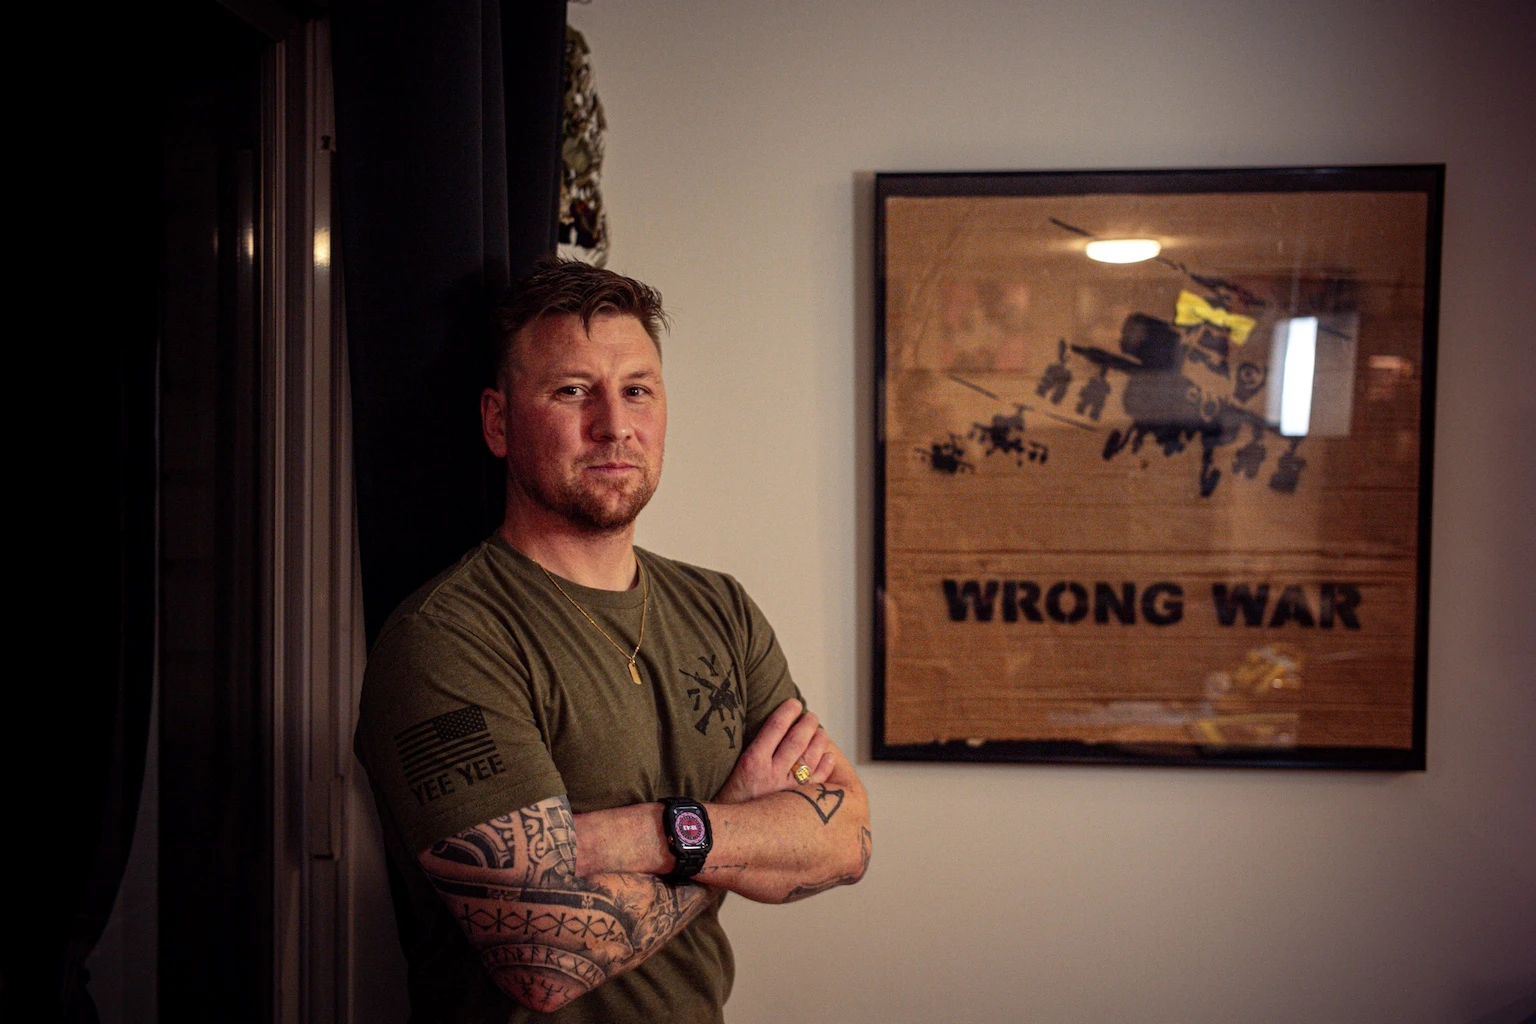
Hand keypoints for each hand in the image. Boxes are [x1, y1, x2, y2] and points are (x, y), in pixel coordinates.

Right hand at [713, 699, 835, 803]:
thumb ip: (749, 753)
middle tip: (811, 716)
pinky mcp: (798, 805)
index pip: (774, 727)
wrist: (726, 835)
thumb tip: (766, 732)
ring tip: (820, 731)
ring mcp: (787, 790)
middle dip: (807, 724)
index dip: (787, 712)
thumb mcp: (731, 772)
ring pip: (809, 758)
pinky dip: (825, 766)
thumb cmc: (727, 803)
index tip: (794, 703)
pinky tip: (828, 756)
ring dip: (818, 741)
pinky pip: (817, 781)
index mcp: (752, 763)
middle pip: (797, 740)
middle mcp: (771, 775)